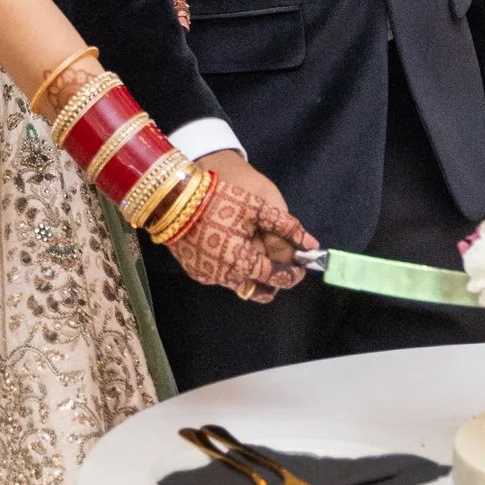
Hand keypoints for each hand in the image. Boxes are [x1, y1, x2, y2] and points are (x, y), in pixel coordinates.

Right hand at [167, 175, 316, 302]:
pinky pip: (221, 275)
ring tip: (253, 248)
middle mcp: (225, 277)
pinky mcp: (195, 271)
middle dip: (273, 278)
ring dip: (251, 272)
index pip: (277, 276)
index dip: (293, 271)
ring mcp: (207, 276)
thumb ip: (286, 226)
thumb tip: (312, 244)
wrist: (171, 197)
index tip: (301, 264)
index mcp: (243, 263)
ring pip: (239, 282)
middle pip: (259, 288)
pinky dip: (231, 266)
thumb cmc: (218, 198)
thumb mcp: (256, 207)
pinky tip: (231, 245)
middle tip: (279, 261)